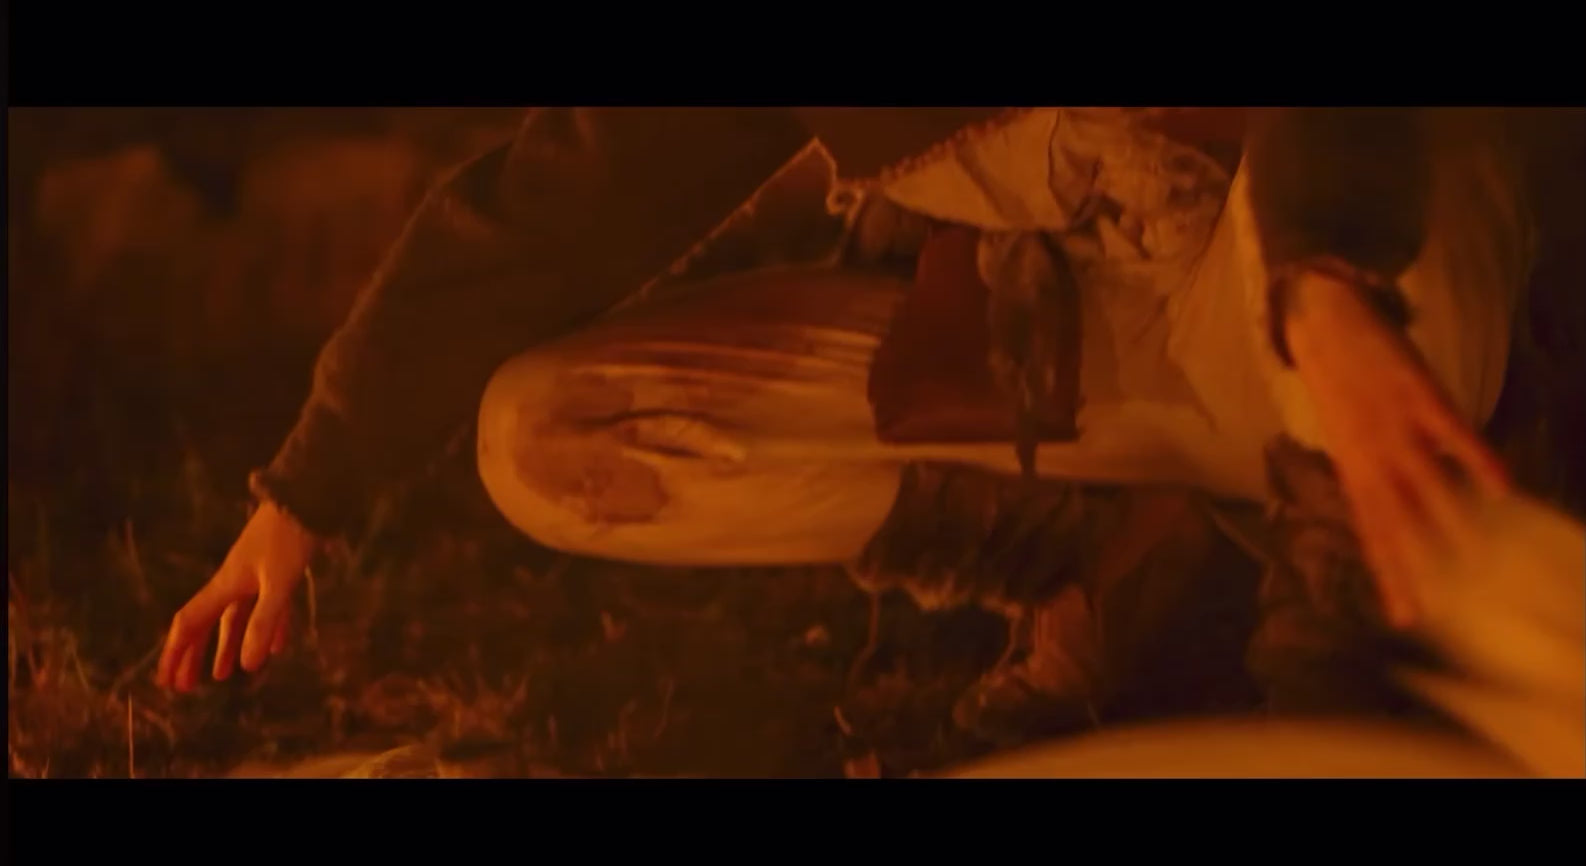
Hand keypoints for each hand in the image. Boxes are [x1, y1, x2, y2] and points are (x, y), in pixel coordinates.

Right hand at [155, 501, 318, 691]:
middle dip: (196, 655)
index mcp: (226, 584)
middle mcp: (234, 581)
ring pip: (236, 617)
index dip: (176, 652)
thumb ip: (264, 622)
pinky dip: (267, 628)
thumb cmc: (289, 537)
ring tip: (225, 675)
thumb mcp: (279, 583)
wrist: (307, 497)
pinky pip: (266, 606)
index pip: (190, 622)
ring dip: (229, 645)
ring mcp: (255, 575)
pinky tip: (275, 648)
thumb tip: (247, 665)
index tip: (166, 680)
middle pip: (208, 623)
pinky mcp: (276, 570)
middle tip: (188, 686)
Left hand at [1284, 272, 1510, 627]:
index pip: (1373, 534)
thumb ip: (1371, 473)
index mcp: (1353, 469)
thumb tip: (1401, 505)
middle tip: (1438, 611)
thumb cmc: (1340, 384)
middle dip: (1416, 568)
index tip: (1405, 615)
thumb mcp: (1346, 437)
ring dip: (1454, 524)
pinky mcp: (1417, 394)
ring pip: (1427, 485)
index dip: (1389, 574)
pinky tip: (1503, 487)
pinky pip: (1453, 434)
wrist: (1323, 322)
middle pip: (1397, 522)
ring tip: (1481, 565)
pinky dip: (1476, 460)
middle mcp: (1371, 456)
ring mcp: (1394, 426)